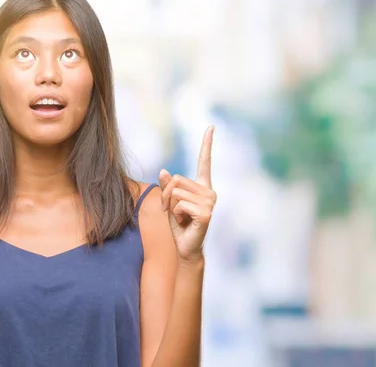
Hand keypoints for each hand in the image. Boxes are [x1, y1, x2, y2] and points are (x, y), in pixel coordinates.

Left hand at [159, 126, 215, 262]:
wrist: (185, 247)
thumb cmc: (179, 224)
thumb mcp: (169, 202)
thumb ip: (168, 187)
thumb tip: (164, 171)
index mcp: (203, 186)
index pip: (205, 161)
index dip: (207, 144)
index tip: (211, 127)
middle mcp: (209, 192)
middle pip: (177, 179)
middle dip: (166, 194)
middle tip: (170, 210)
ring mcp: (210, 202)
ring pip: (176, 192)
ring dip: (170, 206)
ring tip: (180, 217)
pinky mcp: (206, 213)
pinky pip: (179, 204)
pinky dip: (175, 214)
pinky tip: (185, 222)